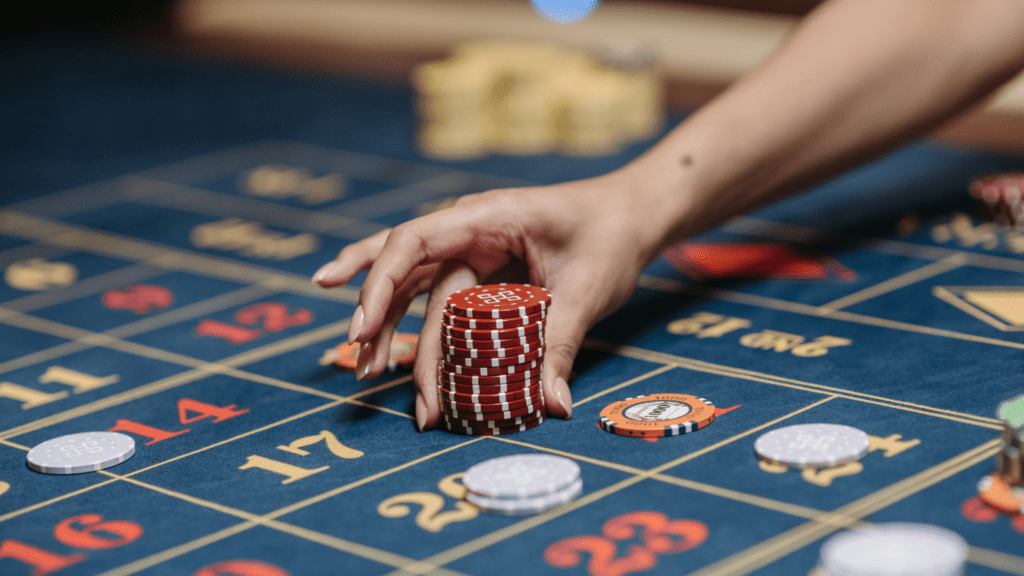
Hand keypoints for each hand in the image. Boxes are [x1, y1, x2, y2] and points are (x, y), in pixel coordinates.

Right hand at [312, 166, 669, 431]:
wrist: (629, 216)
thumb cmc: (610, 237)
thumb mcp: (588, 288)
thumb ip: (562, 343)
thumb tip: (552, 404)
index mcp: (489, 216)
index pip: (415, 241)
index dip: (381, 282)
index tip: (362, 327)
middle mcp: (468, 229)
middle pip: (410, 275)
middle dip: (383, 322)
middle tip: (367, 372)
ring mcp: (469, 249)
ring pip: (413, 287)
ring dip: (386, 326)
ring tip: (365, 371)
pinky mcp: (478, 271)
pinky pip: (433, 294)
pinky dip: (405, 318)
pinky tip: (376, 341)